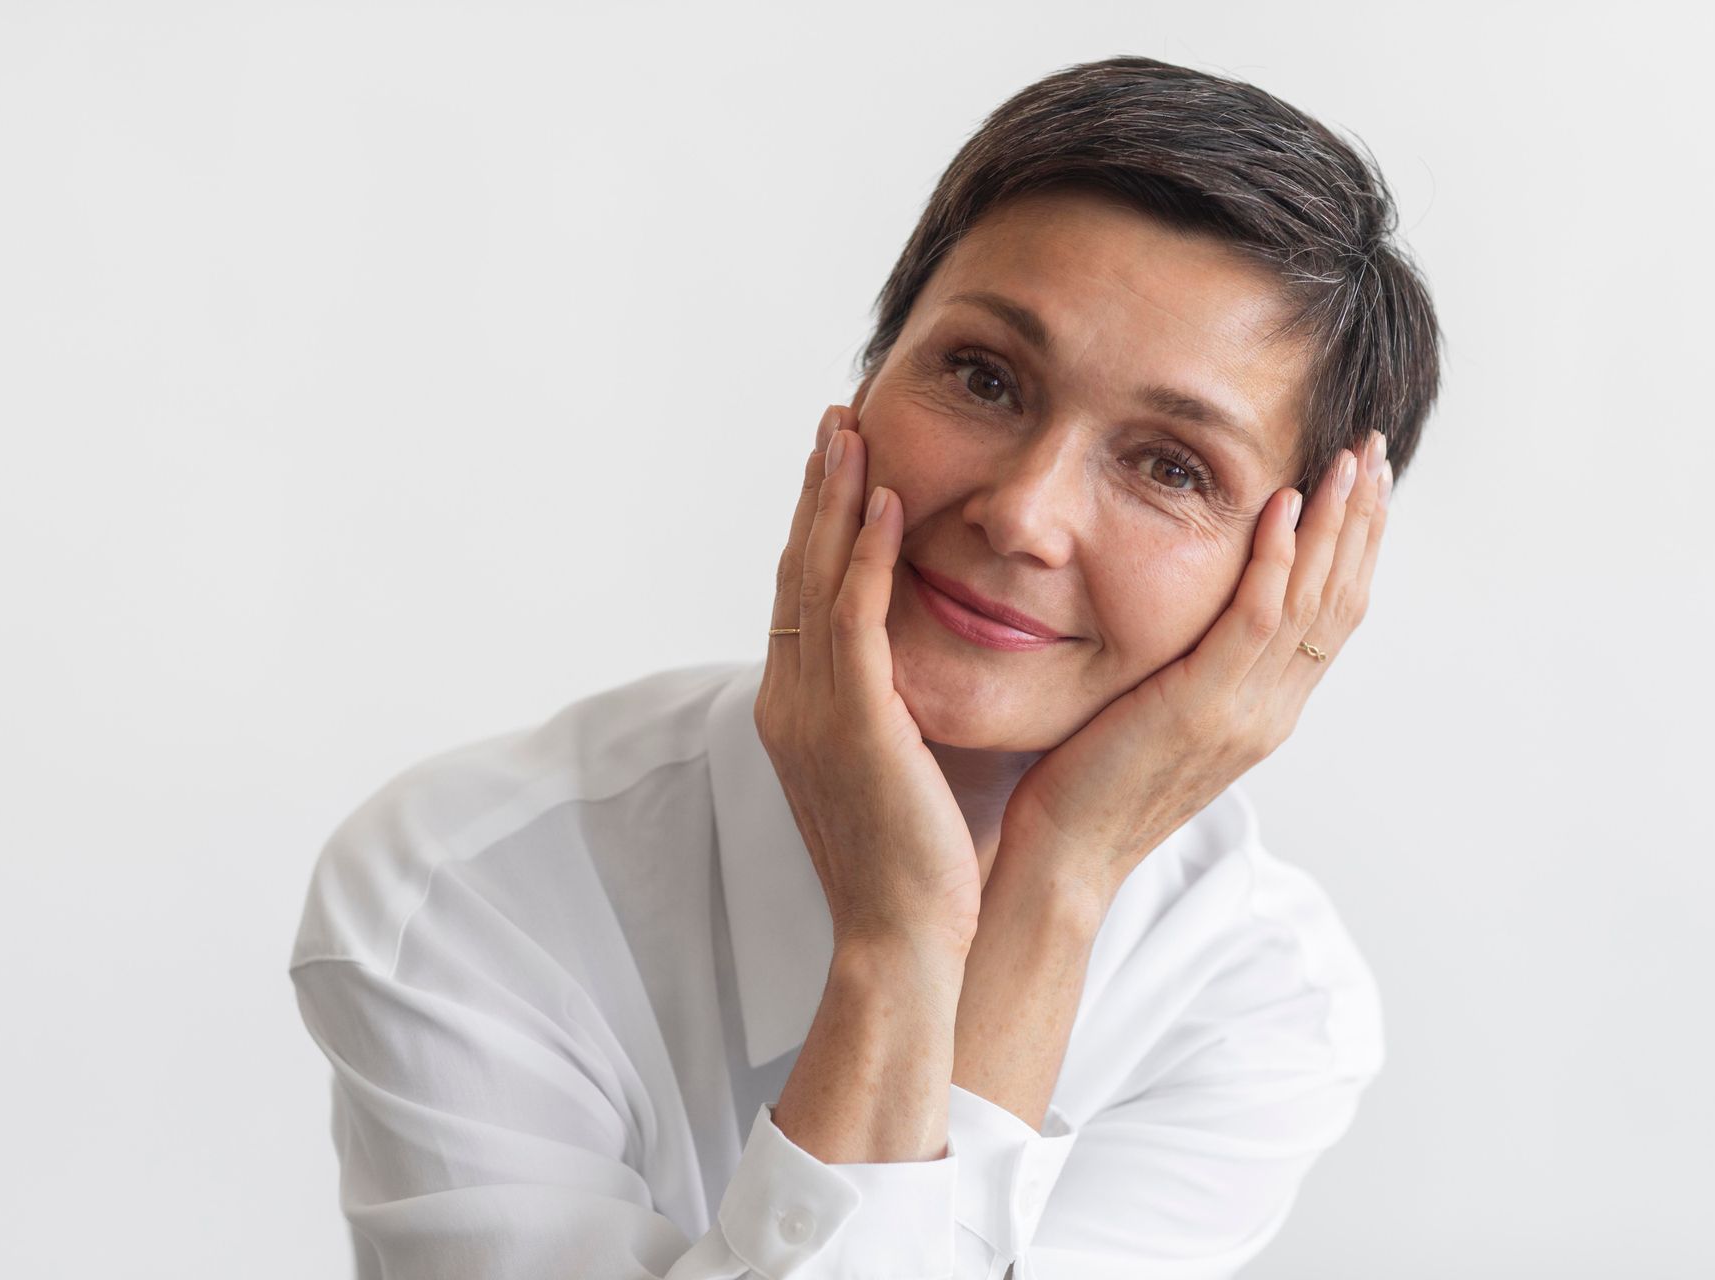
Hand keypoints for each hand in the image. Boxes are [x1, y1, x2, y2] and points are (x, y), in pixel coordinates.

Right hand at [756, 404, 983, 961]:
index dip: (817, 522)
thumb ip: (895, 709)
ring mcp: (811, 709)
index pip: (801, 592)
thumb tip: (926, 668)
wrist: (903, 941)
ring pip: (814, 577)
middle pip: (795, 567)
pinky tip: (888, 500)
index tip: (842, 461)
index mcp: (797, 710)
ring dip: (834, 497)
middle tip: (837, 417)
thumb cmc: (916, 866)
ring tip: (852, 428)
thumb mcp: (896, 770)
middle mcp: (789, 700)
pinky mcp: (850, 722)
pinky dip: (863, 553)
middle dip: (817, 488)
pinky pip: (851, 618)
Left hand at [995, 430, 1394, 903]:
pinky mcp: (1201, 708)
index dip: (1355, 546)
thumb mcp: (1159, 717)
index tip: (1364, 483)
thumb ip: (1193, 669)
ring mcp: (1243, 712)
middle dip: (1362, 520)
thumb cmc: (1091, 786)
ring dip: (1335, 522)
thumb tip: (1194, 619)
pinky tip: (1282, 505)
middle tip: (1373, 450)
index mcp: (1266, 712)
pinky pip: (1253, 621)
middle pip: (1340, 599)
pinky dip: (1276, 559)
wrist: (1065, 860)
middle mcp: (1270, 711)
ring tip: (1348, 459)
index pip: (1331, 615)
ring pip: (1312, 601)